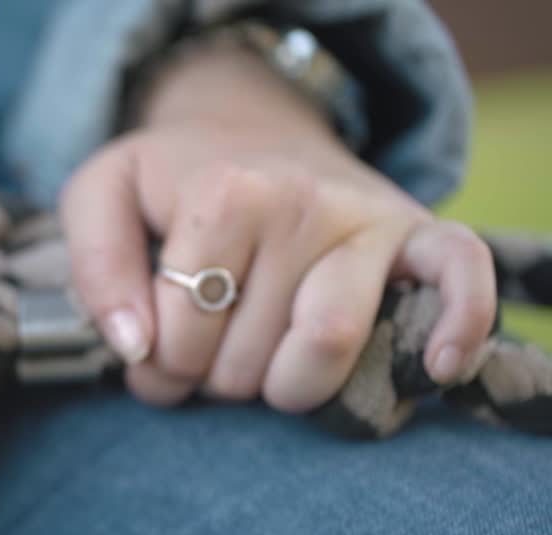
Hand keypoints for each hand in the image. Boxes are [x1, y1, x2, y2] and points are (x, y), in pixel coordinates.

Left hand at [61, 44, 494, 411]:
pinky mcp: (421, 235)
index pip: (183, 338)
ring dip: (284, 385)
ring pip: (328, 350)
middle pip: (248, 361)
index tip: (154, 351)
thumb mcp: (102, 198)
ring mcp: (368, 220)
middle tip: (207, 348)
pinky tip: (434, 365)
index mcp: (225, 194)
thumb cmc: (169, 181)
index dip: (159, 366)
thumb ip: (96, 267)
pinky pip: (461, 281)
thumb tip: (135, 345)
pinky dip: (457, 328)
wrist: (247, 126)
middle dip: (216, 378)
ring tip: (259, 358)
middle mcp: (303, 203)